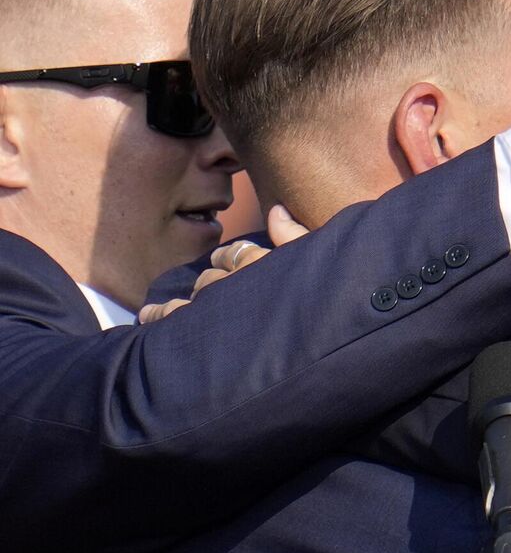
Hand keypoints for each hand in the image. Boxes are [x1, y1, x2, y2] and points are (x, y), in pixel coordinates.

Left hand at [138, 205, 310, 322]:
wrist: (310, 341)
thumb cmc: (321, 301)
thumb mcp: (317, 260)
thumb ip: (294, 236)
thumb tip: (275, 210)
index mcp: (259, 262)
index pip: (234, 254)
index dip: (229, 259)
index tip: (226, 266)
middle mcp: (232, 280)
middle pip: (209, 279)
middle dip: (205, 286)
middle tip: (201, 300)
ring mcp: (214, 304)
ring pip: (188, 299)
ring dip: (174, 305)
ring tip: (157, 312)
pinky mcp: (199, 326)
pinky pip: (170, 316)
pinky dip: (157, 315)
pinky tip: (147, 317)